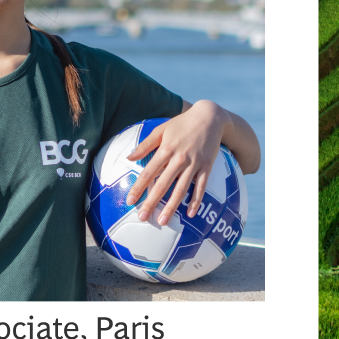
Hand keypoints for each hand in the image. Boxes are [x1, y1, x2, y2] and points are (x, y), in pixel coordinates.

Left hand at [124, 100, 255, 225]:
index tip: (130, 201)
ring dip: (172, 207)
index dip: (138, 187)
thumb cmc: (182, 123)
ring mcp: (194, 164)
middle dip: (152, 202)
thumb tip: (129, 158)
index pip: (149, 172)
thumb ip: (145, 145)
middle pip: (163, 184)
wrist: (210, 117)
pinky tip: (191, 214)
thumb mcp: (161, 130)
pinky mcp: (207, 167)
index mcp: (166, 149)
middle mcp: (179, 158)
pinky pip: (201, 187)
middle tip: (143, 217)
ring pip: (181, 189)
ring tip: (163, 221)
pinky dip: (196, 201)